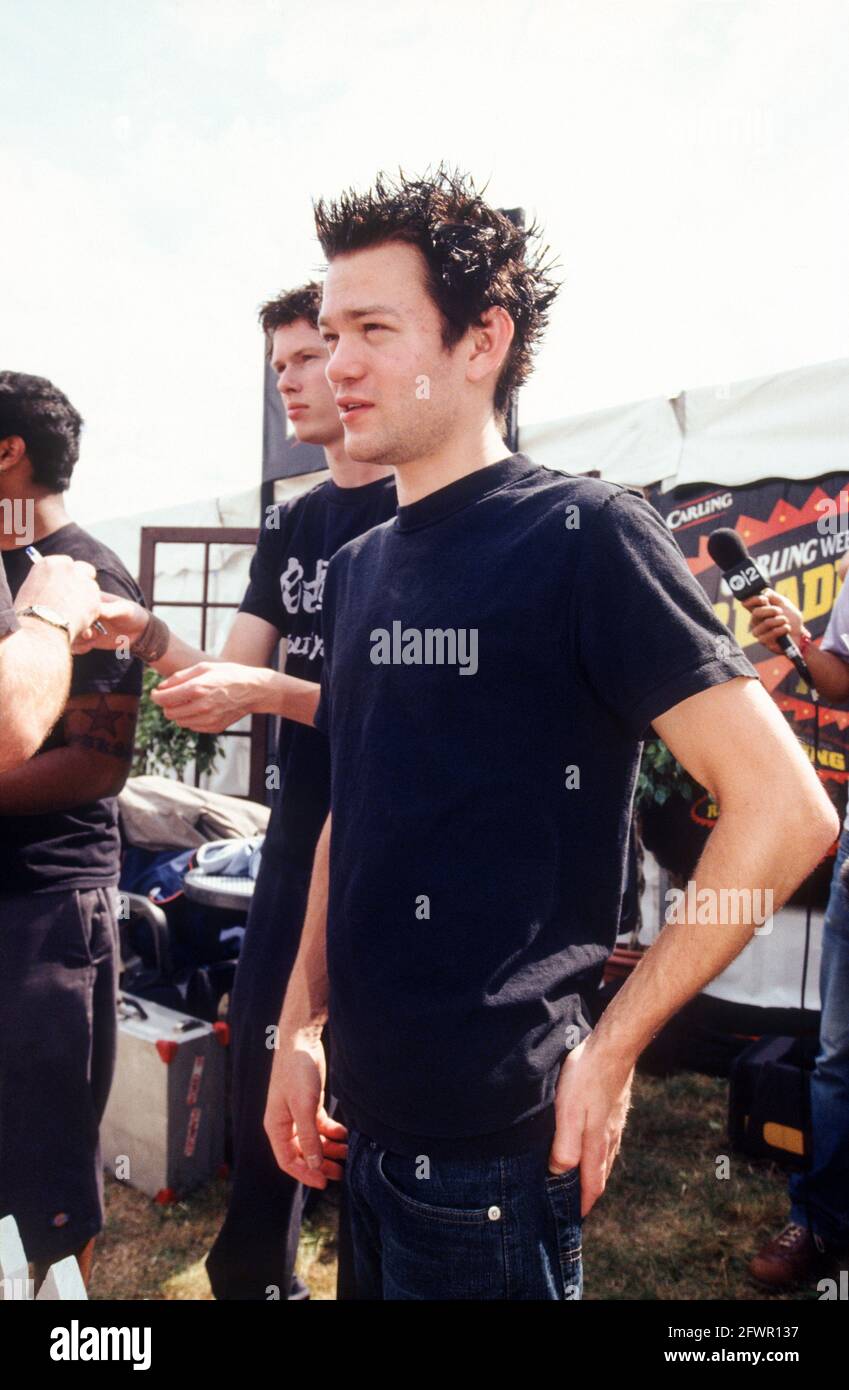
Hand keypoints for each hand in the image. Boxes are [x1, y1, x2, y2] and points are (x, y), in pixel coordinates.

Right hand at [16, 555, 99, 640]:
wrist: (40, 629)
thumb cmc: (30, 614)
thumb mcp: (31, 590)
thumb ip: (46, 583)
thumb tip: (52, 586)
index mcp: (51, 564)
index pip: (66, 564)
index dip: (68, 576)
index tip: (66, 586)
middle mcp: (69, 568)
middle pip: (85, 570)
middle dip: (83, 581)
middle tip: (77, 597)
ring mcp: (84, 582)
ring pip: (92, 589)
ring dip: (87, 599)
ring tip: (72, 616)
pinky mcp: (95, 599)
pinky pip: (96, 606)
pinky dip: (90, 614)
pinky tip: (77, 622)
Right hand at [71, 592, 148, 653]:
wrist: (140, 632)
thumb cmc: (132, 614)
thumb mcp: (122, 610)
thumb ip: (106, 610)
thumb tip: (90, 608)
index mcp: (90, 597)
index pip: (72, 600)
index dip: (75, 611)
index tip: (87, 619)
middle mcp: (83, 611)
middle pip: (66, 619)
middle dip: (74, 627)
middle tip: (88, 634)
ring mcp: (83, 625)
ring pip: (68, 633)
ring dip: (76, 639)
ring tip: (91, 639)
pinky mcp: (86, 638)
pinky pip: (74, 645)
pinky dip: (79, 648)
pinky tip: (90, 646)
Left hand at [151, 661, 265, 730]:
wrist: (254, 690)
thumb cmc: (228, 674)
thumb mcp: (204, 668)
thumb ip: (179, 677)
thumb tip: (161, 687)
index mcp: (197, 688)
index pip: (163, 699)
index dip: (156, 696)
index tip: (156, 693)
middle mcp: (201, 706)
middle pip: (169, 713)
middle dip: (167, 705)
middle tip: (173, 697)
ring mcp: (208, 719)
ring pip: (180, 722)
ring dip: (179, 712)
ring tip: (190, 701)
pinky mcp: (214, 728)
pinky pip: (193, 726)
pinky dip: (192, 718)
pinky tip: (202, 708)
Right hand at [263, 1027, 347, 1187]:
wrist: (301, 1040)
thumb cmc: (297, 1071)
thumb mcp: (304, 1106)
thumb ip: (308, 1137)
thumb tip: (315, 1164)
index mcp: (276, 1127)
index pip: (288, 1161)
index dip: (306, 1174)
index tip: (324, 1183)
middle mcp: (285, 1123)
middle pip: (302, 1153)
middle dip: (320, 1165)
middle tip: (341, 1174)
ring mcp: (297, 1114)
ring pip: (313, 1141)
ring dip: (329, 1149)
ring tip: (348, 1155)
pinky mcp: (309, 1104)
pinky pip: (320, 1126)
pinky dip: (332, 1133)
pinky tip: (345, 1136)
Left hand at [548, 1036, 634, 1217]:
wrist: (613, 1048)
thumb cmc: (586, 1078)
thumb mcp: (567, 1113)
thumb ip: (564, 1146)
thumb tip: (557, 1173)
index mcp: (596, 1144)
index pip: (591, 1185)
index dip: (583, 1204)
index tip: (575, 1219)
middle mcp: (609, 1138)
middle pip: (600, 1174)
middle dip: (588, 1192)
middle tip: (575, 1204)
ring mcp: (615, 1123)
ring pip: (605, 1157)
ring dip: (593, 1172)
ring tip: (581, 1180)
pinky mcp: (615, 1109)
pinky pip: (608, 1140)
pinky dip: (598, 1152)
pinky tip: (593, 1145)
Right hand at [740, 588, 804, 654]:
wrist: (800, 633)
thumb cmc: (791, 618)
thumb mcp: (784, 603)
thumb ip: (774, 596)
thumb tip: (764, 593)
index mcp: (758, 610)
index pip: (747, 604)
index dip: (753, 600)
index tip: (764, 599)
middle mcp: (755, 621)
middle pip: (756, 612)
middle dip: (771, 610)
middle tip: (780, 611)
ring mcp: (759, 632)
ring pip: (766, 623)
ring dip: (780, 620)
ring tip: (785, 622)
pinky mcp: (764, 642)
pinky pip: (771, 633)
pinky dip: (782, 629)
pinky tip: (786, 629)